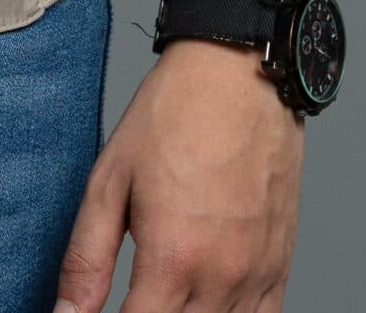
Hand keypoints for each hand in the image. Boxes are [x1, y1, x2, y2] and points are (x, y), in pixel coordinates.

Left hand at [53, 18, 303, 311]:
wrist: (238, 75)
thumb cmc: (172, 116)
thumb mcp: (109, 179)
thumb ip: (87, 258)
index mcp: (173, 260)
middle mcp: (220, 278)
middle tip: (128, 294)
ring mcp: (255, 277)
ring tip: (160, 293)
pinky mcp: (279, 267)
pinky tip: (202, 303)